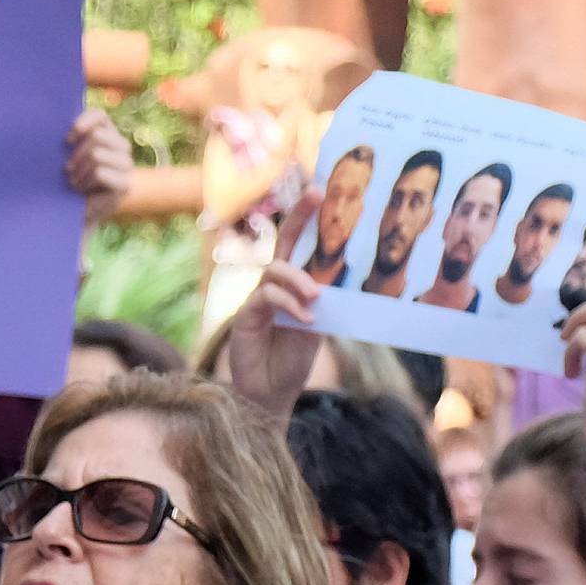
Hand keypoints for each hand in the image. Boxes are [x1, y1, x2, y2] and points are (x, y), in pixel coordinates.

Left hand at [65, 107, 132, 226]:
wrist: (77, 212)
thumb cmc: (71, 180)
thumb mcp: (71, 154)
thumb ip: (74, 137)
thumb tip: (65, 129)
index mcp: (110, 134)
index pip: (100, 115)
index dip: (83, 123)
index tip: (67, 141)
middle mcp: (122, 147)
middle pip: (97, 136)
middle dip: (77, 154)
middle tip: (68, 170)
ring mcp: (127, 166)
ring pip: (97, 155)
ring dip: (80, 171)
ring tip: (75, 183)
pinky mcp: (125, 185)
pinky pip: (100, 173)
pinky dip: (86, 182)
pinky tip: (84, 191)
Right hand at [225, 193, 320, 428]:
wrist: (272, 394)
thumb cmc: (293, 361)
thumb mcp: (318, 327)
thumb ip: (323, 302)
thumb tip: (340, 276)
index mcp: (292, 287)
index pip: (300, 247)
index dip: (307, 219)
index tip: (321, 190)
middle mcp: (273, 286)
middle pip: (283, 244)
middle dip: (299, 217)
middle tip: (317, 194)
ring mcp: (258, 298)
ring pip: (276, 270)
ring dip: (298, 280)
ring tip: (316, 298)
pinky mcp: (246, 315)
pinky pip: (267, 297)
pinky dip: (288, 303)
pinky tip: (306, 319)